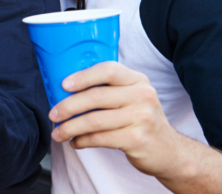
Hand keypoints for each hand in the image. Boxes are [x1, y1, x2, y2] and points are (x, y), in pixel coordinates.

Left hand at [50, 61, 180, 177]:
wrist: (169, 150)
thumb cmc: (139, 120)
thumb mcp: (132, 97)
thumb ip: (108, 89)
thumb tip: (64, 90)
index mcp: (137, 80)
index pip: (108, 70)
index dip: (83, 76)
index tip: (63, 85)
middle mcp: (142, 95)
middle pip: (96, 97)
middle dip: (68, 106)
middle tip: (53, 115)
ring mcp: (142, 117)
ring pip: (95, 120)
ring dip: (70, 128)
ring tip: (59, 133)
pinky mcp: (137, 139)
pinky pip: (101, 138)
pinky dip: (83, 141)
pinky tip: (76, 142)